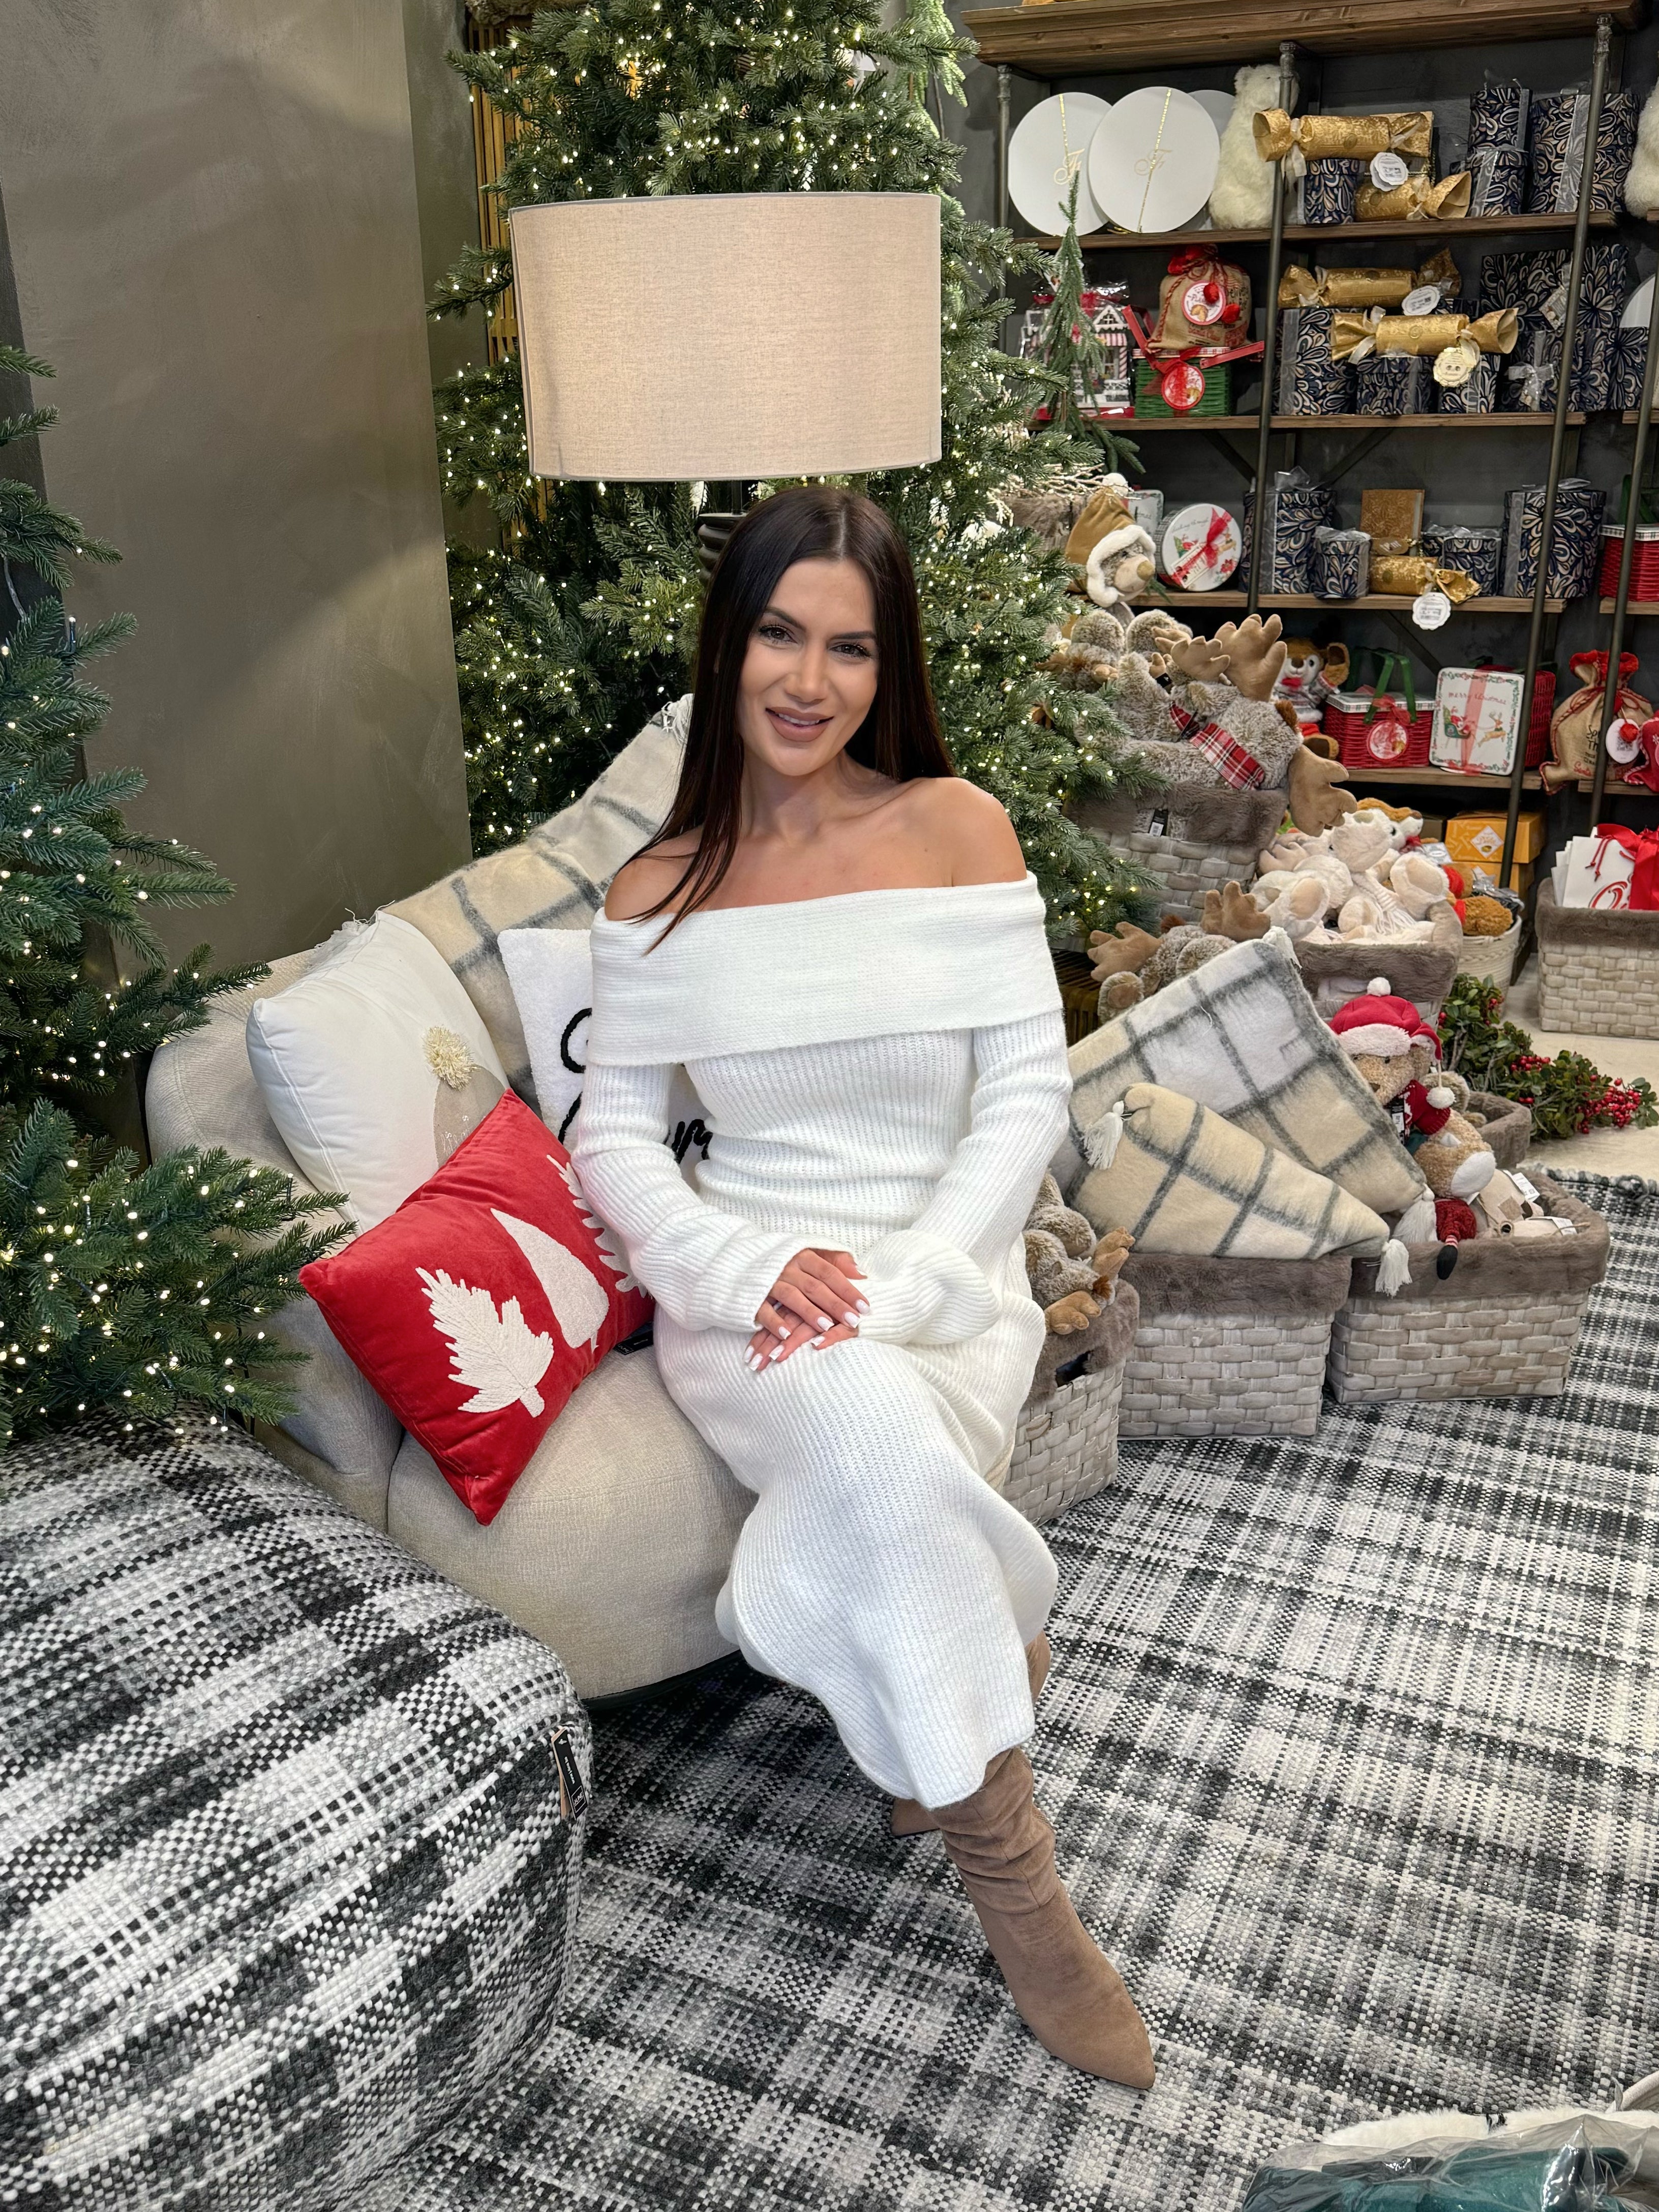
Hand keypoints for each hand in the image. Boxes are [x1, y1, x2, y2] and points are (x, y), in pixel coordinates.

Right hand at [747, 1247, 866, 1371]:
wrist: (737, 1262)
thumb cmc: (782, 1261)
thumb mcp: (808, 1254)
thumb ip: (835, 1261)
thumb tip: (861, 1274)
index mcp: (802, 1255)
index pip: (830, 1273)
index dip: (848, 1290)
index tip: (865, 1307)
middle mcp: (786, 1266)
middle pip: (814, 1286)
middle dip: (835, 1304)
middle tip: (854, 1321)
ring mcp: (768, 1281)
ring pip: (792, 1296)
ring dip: (809, 1312)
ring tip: (827, 1326)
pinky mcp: (752, 1296)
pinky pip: (763, 1309)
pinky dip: (775, 1322)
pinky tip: (788, 1335)